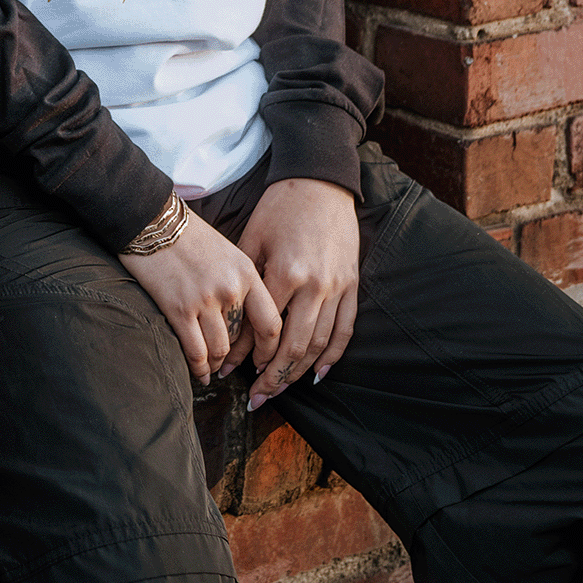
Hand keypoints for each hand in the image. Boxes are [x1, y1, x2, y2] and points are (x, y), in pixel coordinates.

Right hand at [120, 209, 281, 385]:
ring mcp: (205, 300)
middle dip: (236, 360)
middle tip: (231, 368)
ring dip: (215, 365)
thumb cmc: (187, 234)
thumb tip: (244, 316)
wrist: (151, 219)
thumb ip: (240, 282)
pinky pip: (195, 350)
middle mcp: (230, 289)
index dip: (269, 349)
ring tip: (211, 369)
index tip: (264, 360)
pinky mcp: (179, 308)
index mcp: (246, 273)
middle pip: (241, 340)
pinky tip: (198, 373)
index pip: (271, 323)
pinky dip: (198, 368)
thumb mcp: (227, 252)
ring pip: (219, 350)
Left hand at [238, 177, 359, 408]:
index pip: (265, 328)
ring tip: (280, 391)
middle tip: (255, 399)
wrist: (321, 183)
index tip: (230, 372)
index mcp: (286, 273)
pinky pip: (345, 329)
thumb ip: (246, 280)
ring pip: (320, 344)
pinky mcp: (352, 285)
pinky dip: (332, 356)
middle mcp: (316, 286)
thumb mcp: (253, 238)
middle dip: (272, 377)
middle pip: (294, 345)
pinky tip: (316, 375)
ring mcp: (338, 288)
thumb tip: (229, 321)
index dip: (247, 355)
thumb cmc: (280, 207)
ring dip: (299, 373)